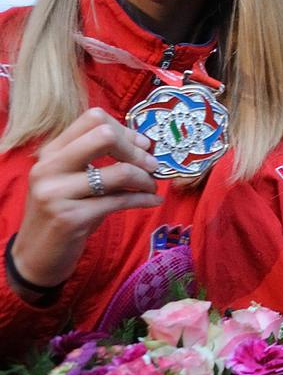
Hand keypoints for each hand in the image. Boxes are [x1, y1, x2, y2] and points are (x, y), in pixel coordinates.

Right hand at [11, 108, 159, 293]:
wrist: (36, 255)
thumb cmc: (64, 211)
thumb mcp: (74, 180)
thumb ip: (99, 159)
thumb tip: (144, 144)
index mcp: (51, 152)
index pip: (93, 119)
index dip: (125, 130)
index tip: (142, 145)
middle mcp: (49, 167)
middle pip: (104, 136)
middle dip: (136, 150)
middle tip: (151, 165)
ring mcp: (57, 193)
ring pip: (119, 172)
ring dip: (145, 179)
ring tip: (151, 187)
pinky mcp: (71, 218)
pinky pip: (120, 201)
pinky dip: (144, 199)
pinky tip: (153, 201)